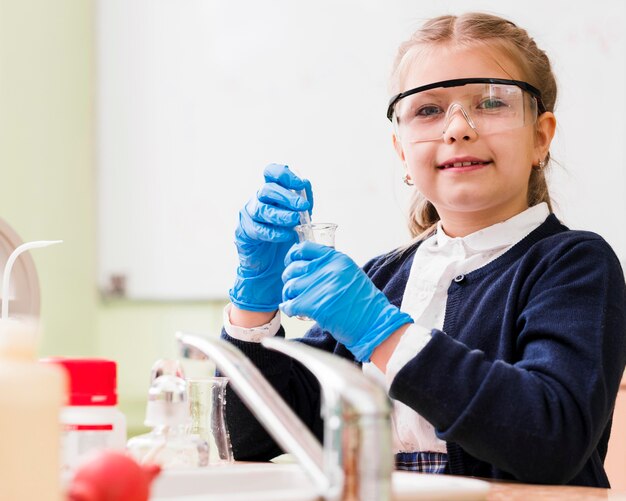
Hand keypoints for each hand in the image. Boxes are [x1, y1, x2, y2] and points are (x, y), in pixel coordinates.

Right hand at [229, 164, 312, 311]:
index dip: (284, 174)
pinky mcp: (243, 232)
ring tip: (295, 221)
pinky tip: (287, 235)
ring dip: (280, 214)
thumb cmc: (284, 235)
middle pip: (267, 189)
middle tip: (303, 207)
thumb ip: (302, 201)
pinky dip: (274, 232)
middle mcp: (257, 199)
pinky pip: (258, 230)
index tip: (301, 184)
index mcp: (271, 191)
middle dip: (287, 197)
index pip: (271, 172)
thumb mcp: (298, 216)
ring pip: (261, 209)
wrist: (271, 264)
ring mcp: (248, 215)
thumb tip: (306, 184)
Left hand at [280, 242, 412, 361]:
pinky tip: (291, 311)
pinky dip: (287, 309)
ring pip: (290, 286)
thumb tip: (307, 267)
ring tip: (292, 300)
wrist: (373, 322)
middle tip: (291, 287)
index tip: (290, 262)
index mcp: (336, 258)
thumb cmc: (363, 302)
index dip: (292, 256)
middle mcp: (327, 269)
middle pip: (293, 268)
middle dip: (288, 278)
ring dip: (287, 295)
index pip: (303, 248)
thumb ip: (331, 267)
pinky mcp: (313, 305)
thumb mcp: (350, 273)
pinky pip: (290, 304)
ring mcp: (319, 286)